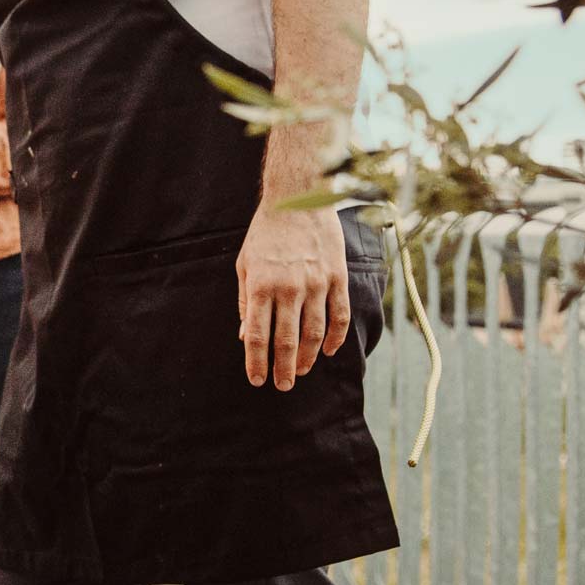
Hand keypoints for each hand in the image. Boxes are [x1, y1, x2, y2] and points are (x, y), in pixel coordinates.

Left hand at [236, 207, 348, 390]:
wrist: (298, 198)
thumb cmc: (266, 233)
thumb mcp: (245, 264)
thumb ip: (246, 302)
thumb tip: (246, 336)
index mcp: (261, 285)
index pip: (258, 335)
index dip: (256, 362)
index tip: (257, 380)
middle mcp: (289, 287)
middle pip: (286, 340)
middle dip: (283, 368)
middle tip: (282, 386)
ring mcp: (316, 283)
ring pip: (314, 333)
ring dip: (308, 357)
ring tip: (301, 371)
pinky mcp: (337, 277)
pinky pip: (339, 316)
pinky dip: (336, 337)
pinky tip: (329, 351)